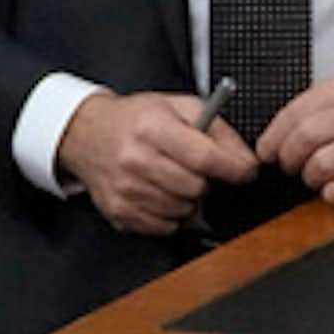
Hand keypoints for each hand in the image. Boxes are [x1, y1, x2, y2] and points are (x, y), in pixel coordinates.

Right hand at [57, 90, 257, 235]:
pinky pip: (164, 227)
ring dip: (189, 199)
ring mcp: (124, 189)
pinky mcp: (118, 212)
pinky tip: (162, 193)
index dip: (236, 169)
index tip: (246, 171)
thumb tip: (246, 160)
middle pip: (197, 188)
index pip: (207, 159)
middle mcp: (135, 160)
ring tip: (175, 178)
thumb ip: (219, 130)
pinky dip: (171, 215)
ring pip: (183, 210)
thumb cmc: (137, 119)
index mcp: (153, 128)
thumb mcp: (181, 107)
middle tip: (198, 169)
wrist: (86, 133)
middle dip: (207, 181)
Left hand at [255, 69, 333, 206]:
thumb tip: (276, 135)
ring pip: (319, 165)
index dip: (273, 136)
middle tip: (291, 166)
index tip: (267, 150)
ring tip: (321, 176)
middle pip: (304, 138)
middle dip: (288, 159)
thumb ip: (323, 106)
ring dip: (311, 178)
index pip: (298, 110)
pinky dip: (332, 193)